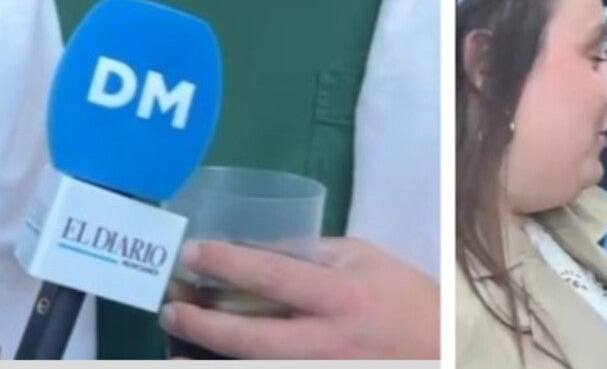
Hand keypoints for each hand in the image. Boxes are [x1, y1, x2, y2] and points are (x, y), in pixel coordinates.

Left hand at [160, 238, 437, 358]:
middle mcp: (324, 337)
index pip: (272, 274)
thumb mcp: (365, 259)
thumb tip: (259, 250)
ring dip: (205, 359)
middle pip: (248, 335)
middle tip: (169, 310)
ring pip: (249, 366)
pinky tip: (205, 364)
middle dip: (201, 323)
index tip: (193, 253)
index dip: (227, 263)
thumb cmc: (402, 295)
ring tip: (174, 346)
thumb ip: (315, 254)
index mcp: (339, 293)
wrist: (437, 348)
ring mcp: (318, 368)